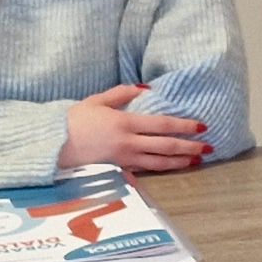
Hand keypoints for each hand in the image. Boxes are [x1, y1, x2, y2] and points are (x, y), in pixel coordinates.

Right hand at [59, 83, 209, 173]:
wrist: (53, 146)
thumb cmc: (73, 121)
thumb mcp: (97, 101)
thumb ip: (122, 94)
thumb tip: (146, 89)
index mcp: (125, 123)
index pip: (163, 125)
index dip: (184, 126)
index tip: (201, 127)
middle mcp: (128, 143)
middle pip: (166, 146)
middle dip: (189, 147)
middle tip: (208, 148)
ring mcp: (123, 160)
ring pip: (159, 162)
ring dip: (180, 162)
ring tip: (196, 161)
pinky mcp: (117, 172)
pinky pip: (143, 172)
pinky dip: (159, 171)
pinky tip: (170, 171)